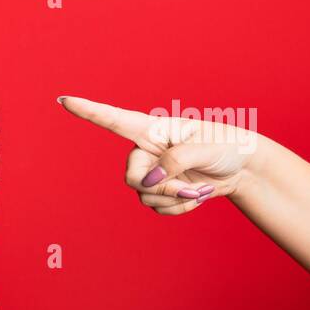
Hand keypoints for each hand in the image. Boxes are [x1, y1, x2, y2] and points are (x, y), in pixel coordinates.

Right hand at [57, 95, 275, 214]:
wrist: (245, 169)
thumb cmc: (229, 147)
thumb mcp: (205, 148)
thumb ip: (174, 161)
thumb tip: (150, 180)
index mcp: (155, 129)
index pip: (115, 120)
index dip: (89, 111)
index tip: (64, 101)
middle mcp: (147, 149)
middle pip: (130, 176)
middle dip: (158, 188)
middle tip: (187, 188)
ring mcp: (153, 171)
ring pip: (143, 195)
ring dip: (173, 200)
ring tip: (199, 190)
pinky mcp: (161, 191)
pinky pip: (155, 208)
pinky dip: (177, 209)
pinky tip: (196, 198)